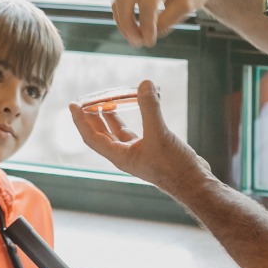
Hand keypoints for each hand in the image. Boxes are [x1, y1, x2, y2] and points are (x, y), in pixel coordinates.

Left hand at [71, 79, 208, 189]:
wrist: (194, 183)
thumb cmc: (174, 166)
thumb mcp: (160, 134)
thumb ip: (150, 109)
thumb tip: (145, 84)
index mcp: (120, 156)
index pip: (91, 137)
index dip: (80, 120)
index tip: (72, 104)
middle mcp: (125, 155)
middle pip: (100, 134)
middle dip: (91, 117)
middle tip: (86, 99)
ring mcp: (138, 153)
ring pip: (117, 132)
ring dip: (110, 117)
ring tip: (106, 100)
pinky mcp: (151, 149)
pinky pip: (134, 131)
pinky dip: (132, 118)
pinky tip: (136, 107)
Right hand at [111, 0, 216, 47]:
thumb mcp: (188, 5)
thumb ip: (167, 20)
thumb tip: (146, 35)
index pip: (147, 3)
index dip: (146, 25)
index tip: (150, 42)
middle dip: (127, 25)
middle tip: (137, 43)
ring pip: (119, 0)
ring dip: (123, 22)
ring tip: (135, 39)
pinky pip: (122, 0)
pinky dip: (124, 16)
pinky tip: (133, 29)